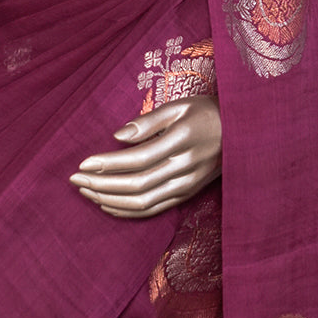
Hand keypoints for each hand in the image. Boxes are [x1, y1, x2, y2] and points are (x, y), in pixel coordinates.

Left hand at [70, 94, 221, 217]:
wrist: (242, 131)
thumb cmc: (207, 112)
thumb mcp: (180, 106)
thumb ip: (148, 121)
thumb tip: (117, 136)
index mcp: (181, 142)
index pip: (137, 159)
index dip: (107, 164)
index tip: (82, 164)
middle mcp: (184, 168)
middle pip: (136, 185)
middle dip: (101, 185)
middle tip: (75, 180)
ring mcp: (187, 185)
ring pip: (143, 203)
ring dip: (110, 200)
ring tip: (86, 192)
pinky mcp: (187, 195)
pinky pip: (154, 210)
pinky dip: (128, 212)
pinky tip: (108, 206)